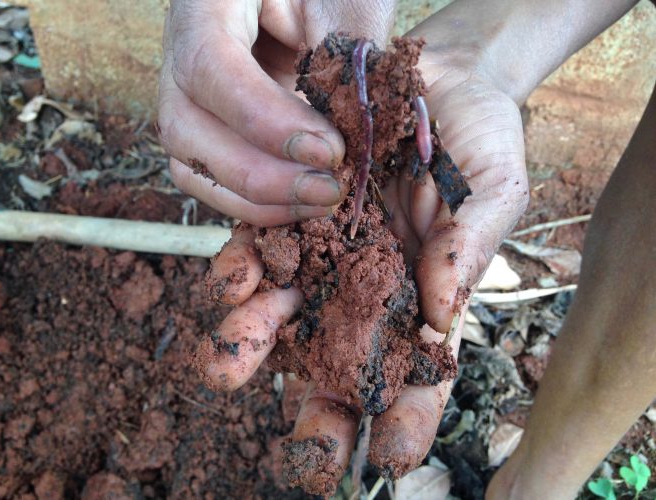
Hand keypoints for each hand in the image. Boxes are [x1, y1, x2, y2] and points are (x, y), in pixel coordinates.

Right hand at [157, 0, 395, 225]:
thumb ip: (348, 52)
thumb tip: (360, 132)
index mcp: (206, 5)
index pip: (212, 68)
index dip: (264, 120)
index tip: (328, 152)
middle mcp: (179, 53)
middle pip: (185, 130)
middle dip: (260, 176)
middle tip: (330, 189)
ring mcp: (186, 97)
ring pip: (191, 166)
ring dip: (257, 200)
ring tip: (322, 202)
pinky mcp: (205, 130)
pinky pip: (211, 180)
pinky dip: (255, 203)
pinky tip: (303, 205)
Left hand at [197, 45, 528, 491]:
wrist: (433, 74)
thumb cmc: (477, 136)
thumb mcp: (493, 188)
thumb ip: (468, 249)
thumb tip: (441, 314)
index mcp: (425, 293)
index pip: (420, 371)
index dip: (408, 417)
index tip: (392, 459)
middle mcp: (369, 284)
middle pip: (343, 361)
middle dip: (322, 412)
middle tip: (302, 460)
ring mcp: (325, 251)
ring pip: (285, 312)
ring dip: (253, 341)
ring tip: (223, 368)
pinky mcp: (290, 213)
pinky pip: (259, 249)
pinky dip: (242, 271)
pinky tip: (229, 288)